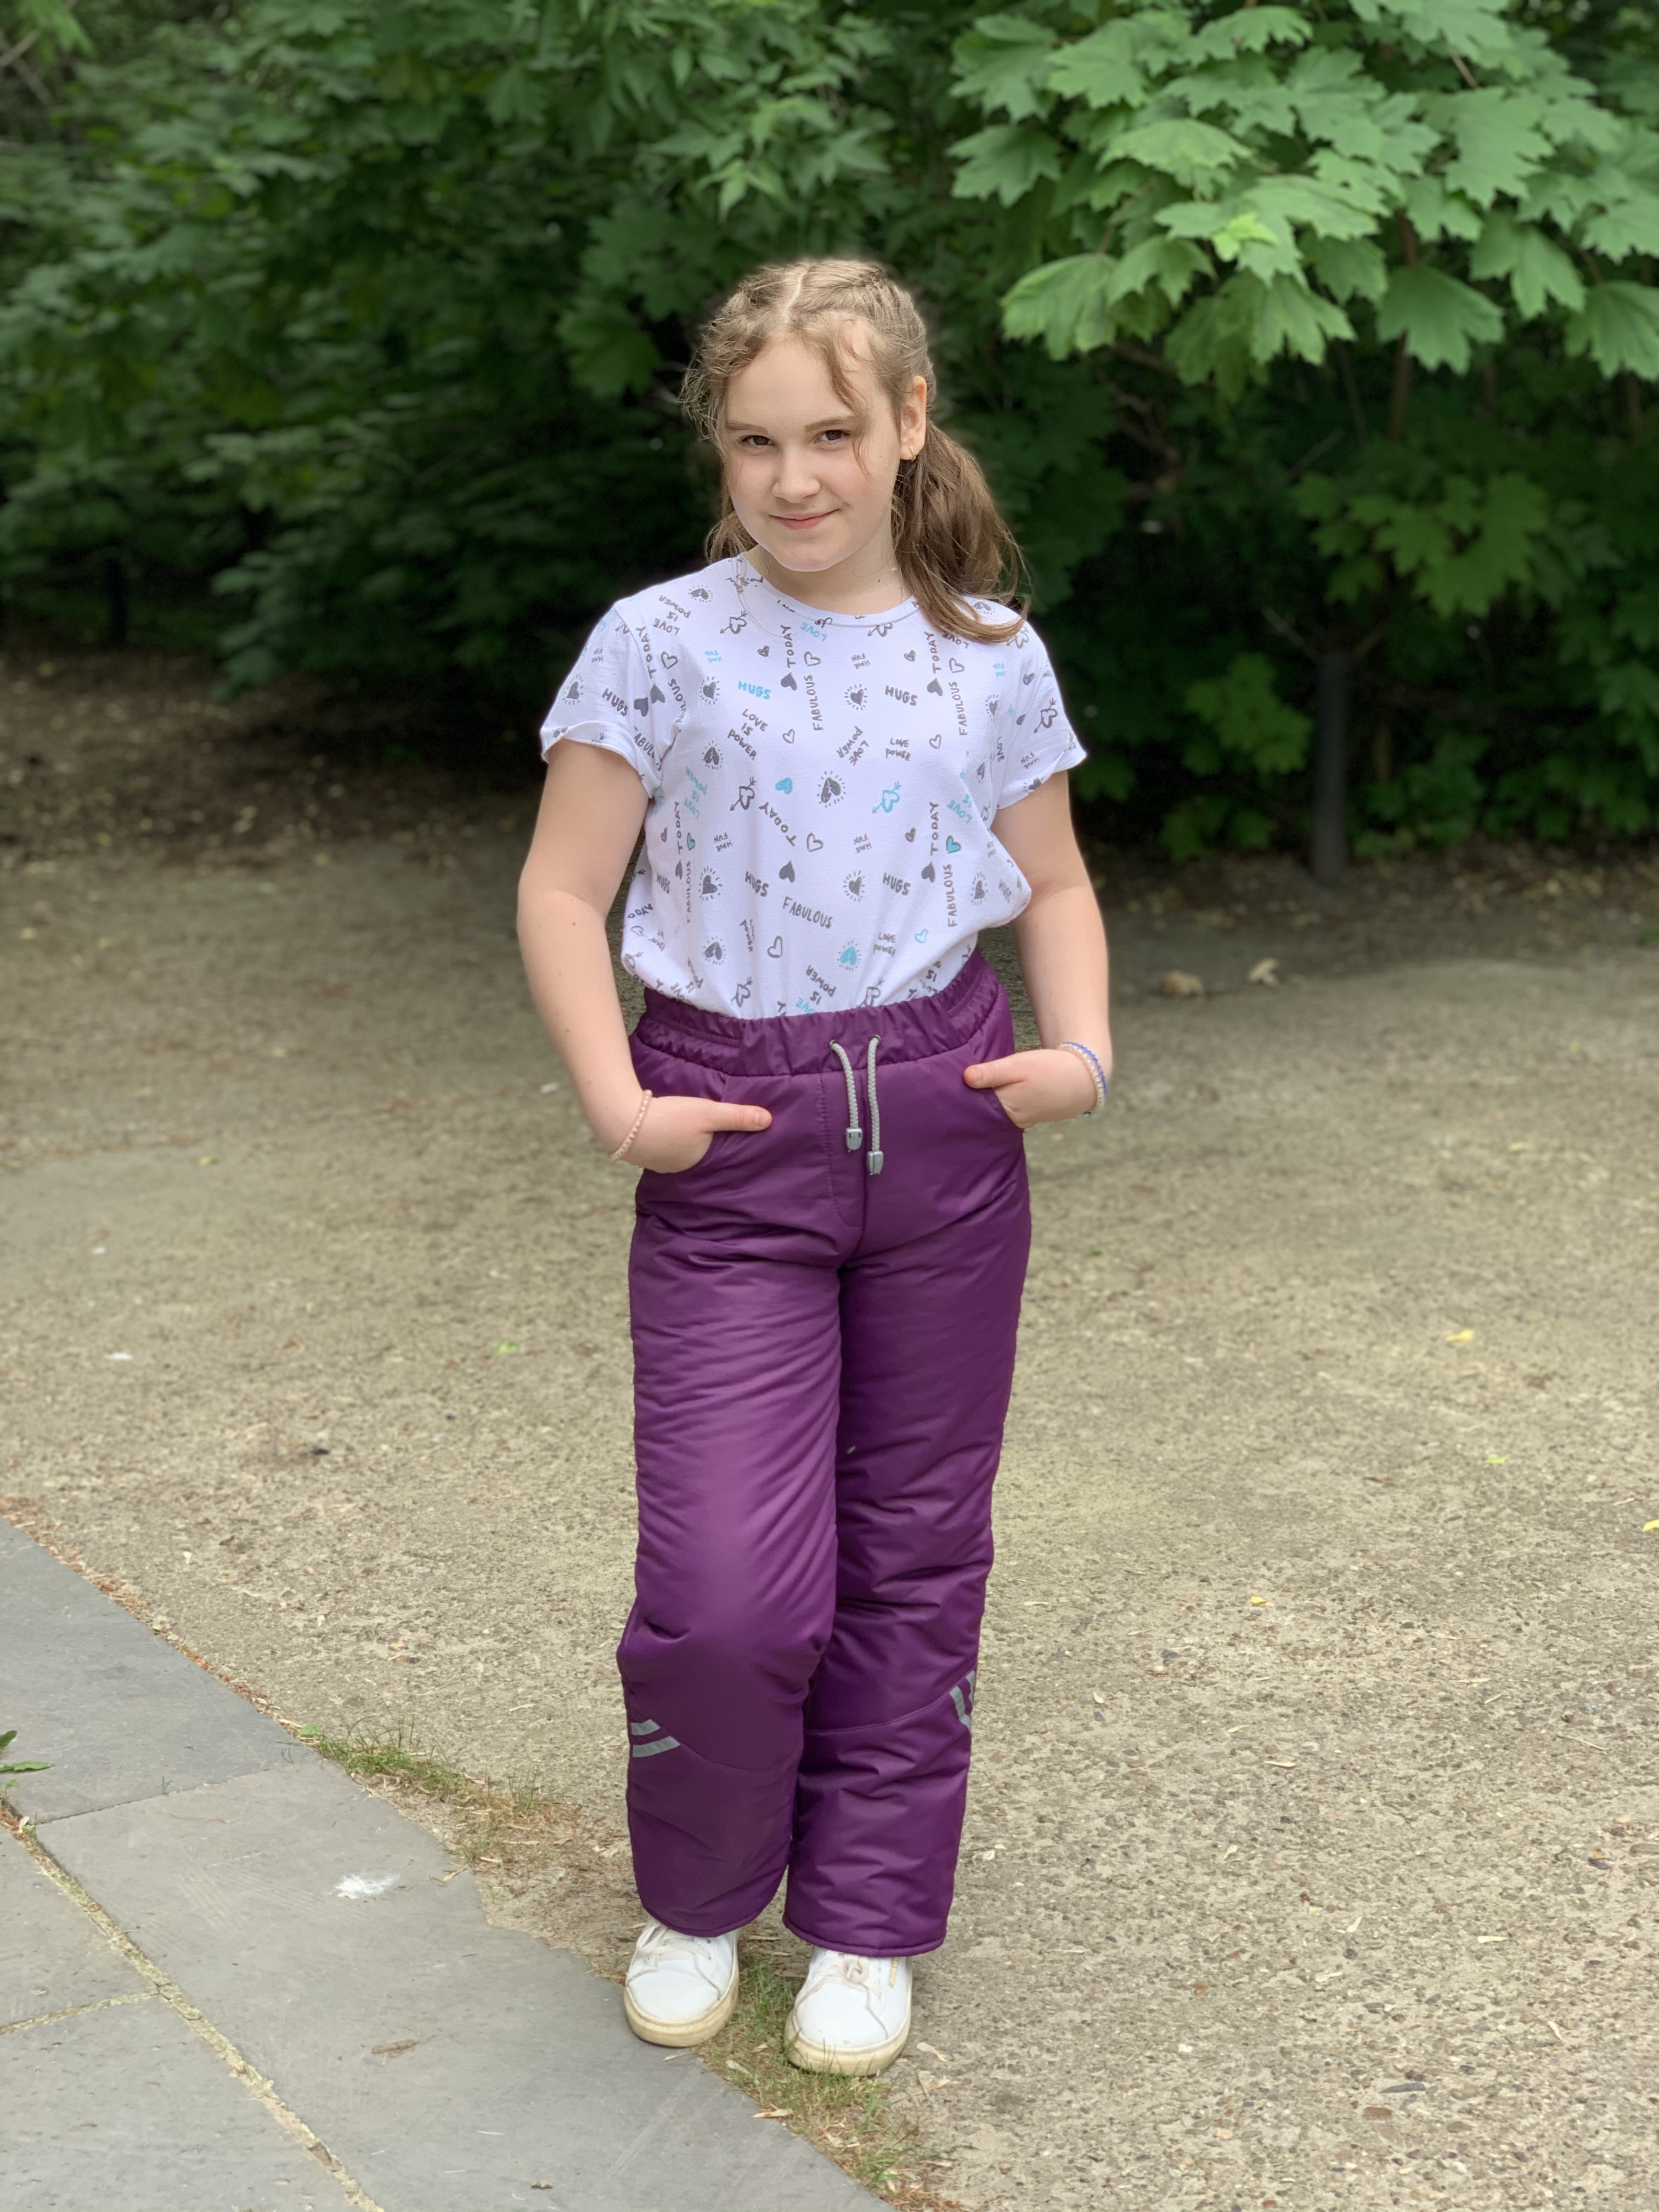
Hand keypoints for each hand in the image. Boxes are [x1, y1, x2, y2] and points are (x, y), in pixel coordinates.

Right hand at [608, 1091, 771, 1172]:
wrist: (622, 1120)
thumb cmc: (670, 1118)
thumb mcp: (708, 1113)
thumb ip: (738, 1117)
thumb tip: (769, 1121)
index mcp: (697, 1162)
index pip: (715, 1154)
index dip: (721, 1144)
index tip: (725, 1135)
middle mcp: (678, 1168)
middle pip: (695, 1153)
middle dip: (701, 1143)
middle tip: (705, 1128)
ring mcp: (657, 1163)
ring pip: (676, 1150)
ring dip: (680, 1140)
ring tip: (685, 1126)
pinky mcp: (640, 1152)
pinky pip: (658, 1146)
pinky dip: (663, 1137)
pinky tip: (662, 1127)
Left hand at [964, 1046, 1103, 1128]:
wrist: (1082, 1080)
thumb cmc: (1049, 1069)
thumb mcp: (1018, 1065)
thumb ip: (992, 1072)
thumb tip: (965, 1077)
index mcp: (1006, 1107)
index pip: (974, 1105)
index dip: (961, 1095)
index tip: (948, 1087)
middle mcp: (1011, 1120)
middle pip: (982, 1112)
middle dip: (970, 1101)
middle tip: (952, 1088)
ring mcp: (1020, 1122)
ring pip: (994, 1113)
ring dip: (985, 1103)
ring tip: (970, 1091)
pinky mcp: (1027, 1119)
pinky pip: (1006, 1114)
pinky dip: (999, 1105)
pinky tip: (994, 1095)